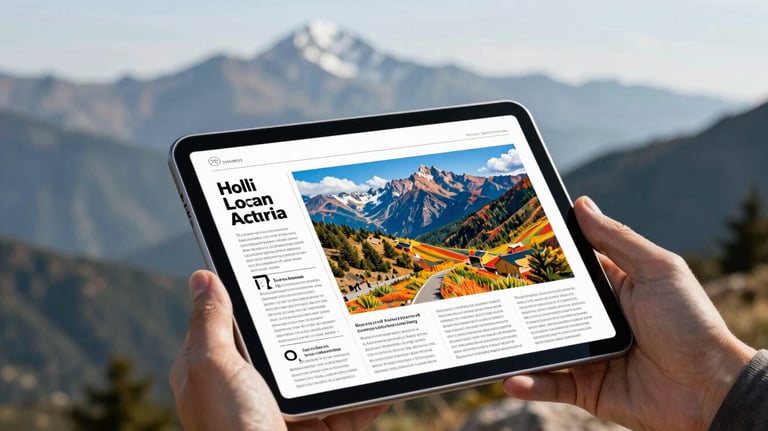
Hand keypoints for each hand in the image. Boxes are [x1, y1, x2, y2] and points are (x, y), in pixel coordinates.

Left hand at [170, 270, 387, 430]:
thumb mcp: (213, 368)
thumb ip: (210, 323)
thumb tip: (203, 276)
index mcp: (214, 371)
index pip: (231, 320)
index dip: (252, 293)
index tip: (282, 266)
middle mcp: (247, 389)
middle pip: (284, 342)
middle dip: (312, 321)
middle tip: (340, 288)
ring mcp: (285, 411)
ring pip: (322, 373)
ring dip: (348, 356)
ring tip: (370, 324)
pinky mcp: (318, 430)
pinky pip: (351, 407)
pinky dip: (371, 394)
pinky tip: (386, 374)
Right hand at [503, 196, 755, 430]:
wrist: (710, 390)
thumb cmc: (691, 324)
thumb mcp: (658, 271)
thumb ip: (618, 240)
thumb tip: (581, 204)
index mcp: (611, 287)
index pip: (567, 265)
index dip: (539, 253)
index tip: (507, 238)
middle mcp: (594, 319)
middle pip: (545, 305)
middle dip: (516, 297)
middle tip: (483, 287)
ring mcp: (586, 354)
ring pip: (540, 346)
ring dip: (515, 344)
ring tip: (490, 337)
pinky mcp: (585, 388)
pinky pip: (549, 384)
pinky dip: (528, 383)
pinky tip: (511, 379)